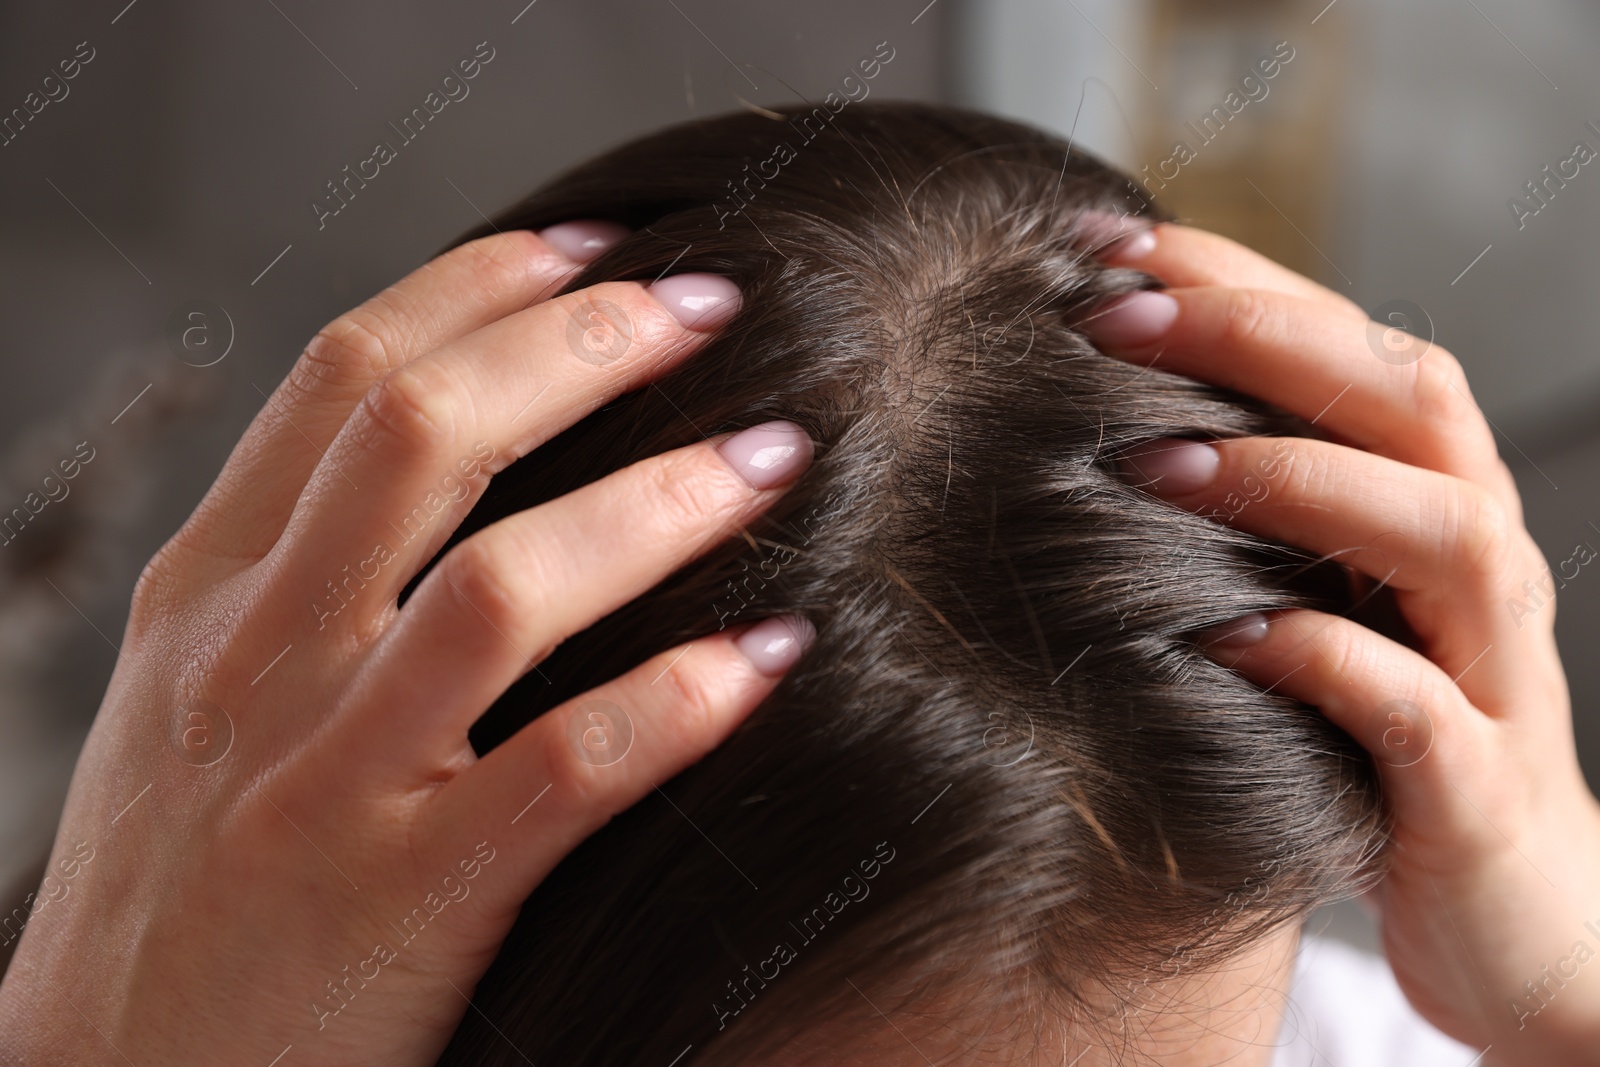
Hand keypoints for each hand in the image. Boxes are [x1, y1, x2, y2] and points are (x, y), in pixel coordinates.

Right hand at [0, 222, 814, 1065]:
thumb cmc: (178, 889)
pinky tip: (775, 655)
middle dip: (584, 348)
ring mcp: (327, 777)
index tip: (592, 245)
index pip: (341, 382)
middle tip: (714, 303)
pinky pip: (568, 766)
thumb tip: (447, 455)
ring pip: (506, 584)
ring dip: (660, 502)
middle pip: (425, 436)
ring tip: (776, 456)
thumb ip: (296, 581)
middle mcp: (259, 661)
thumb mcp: (193, 703)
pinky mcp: (406, 896)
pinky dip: (683, 698)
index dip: (477, 289)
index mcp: (207, 595)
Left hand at [1090, 221, 1599, 1063]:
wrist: (1515, 919)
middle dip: (1263, 337)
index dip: (1240, 280)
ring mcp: (1492, 671)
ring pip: (1441, 530)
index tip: (1106, 245)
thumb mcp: (1321, 600)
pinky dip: (1326, 659)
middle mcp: (1478, 563)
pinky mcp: (1476, 790)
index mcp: (1431, 499)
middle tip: (1116, 312)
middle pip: (1406, 398)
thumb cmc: (1380, 740)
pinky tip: (1222, 637)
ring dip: (1297, 480)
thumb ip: (1252, 513)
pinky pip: (1416, 707)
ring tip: (1155, 460)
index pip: (1353, 345)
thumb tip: (1091, 415)